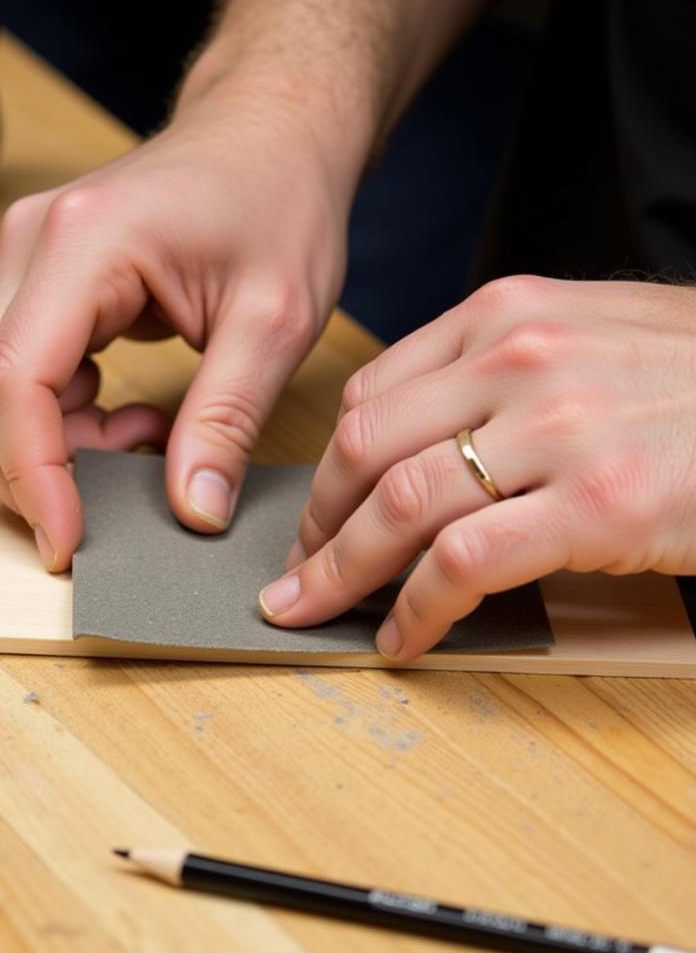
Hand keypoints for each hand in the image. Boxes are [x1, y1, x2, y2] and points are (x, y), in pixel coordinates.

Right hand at [0, 93, 349, 570]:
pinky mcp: (44, 285)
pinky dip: (70, 426)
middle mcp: (32, 247)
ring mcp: (30, 263)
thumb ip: (227, 419)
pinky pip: (25, 380)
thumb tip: (192, 511)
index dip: (32, 477)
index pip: (14, 383)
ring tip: (153, 442)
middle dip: (35, 473)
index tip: (67, 543)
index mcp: (82, 244)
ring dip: (61, 450)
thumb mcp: (275, 319)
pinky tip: (137, 421)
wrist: (270, 135)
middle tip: (118, 506)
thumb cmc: (279, 200)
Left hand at [259, 276, 695, 659]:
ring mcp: (558, 429)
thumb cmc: (686, 377)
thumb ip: (489, 375)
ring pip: (400, 506)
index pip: (369, 398)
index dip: (326, 470)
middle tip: (296, 574)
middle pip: (365, 451)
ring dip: (343, 572)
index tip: (314, 517)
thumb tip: (404, 445)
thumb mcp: (579, 338)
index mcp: (501, 316)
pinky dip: (418, 608)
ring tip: (317, 610)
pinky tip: (403, 636)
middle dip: (316, 526)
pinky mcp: (598, 503)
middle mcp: (517, 360)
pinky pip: (465, 562)